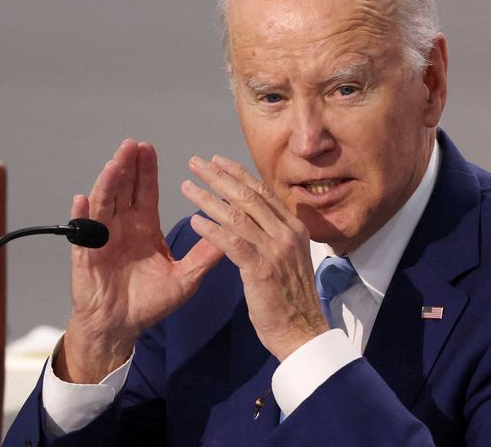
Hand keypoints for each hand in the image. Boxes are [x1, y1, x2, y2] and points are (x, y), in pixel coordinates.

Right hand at [56, 140, 222, 383]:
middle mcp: (121, 226)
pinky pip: (82, 232)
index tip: (149, 148)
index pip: (145, 191)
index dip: (146, 170)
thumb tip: (232, 236)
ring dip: (107, 182)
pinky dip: (81, 215)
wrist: (120, 326)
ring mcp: (101, 237)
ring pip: (103, 202)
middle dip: (127, 166)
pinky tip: (82, 199)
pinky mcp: (86, 255)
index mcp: (144, 226)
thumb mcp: (184, 278)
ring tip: (114, 164)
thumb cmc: (148, 302)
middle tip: (132, 145)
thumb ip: (203, 256)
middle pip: (123, 189)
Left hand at [182, 155, 328, 360]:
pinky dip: (212, 229)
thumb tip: (254, 215)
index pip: (263, 192)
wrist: (303, 332)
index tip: (217, 160)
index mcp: (294, 227)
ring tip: (187, 187)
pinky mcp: (261, 269)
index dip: (238, 173)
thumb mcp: (289, 257)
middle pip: (248, 197)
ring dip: (209, 199)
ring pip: (238, 216)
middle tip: (196, 163)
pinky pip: (232, 243)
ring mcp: (276, 250)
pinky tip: (194, 221)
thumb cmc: (291, 298)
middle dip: (219, 177)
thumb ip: (274, 234)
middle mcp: (287, 233)